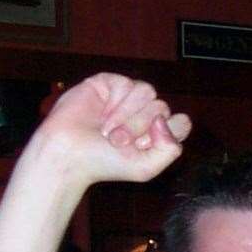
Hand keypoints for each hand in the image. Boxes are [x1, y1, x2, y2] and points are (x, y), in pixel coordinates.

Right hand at [29, 74, 190, 187]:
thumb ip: (170, 150)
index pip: (182, 122)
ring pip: (149, 93)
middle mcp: (145, 114)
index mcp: (157, 134)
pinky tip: (103, 117)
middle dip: (141, 128)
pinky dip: (118, 105)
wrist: (69, 153)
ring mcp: (128, 98)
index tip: (146, 146)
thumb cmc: (106, 164)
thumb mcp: (147, 168)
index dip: (170, 132)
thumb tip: (165, 120)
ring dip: (129, 117)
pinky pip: (129, 84)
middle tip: (118, 143)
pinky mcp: (110, 83)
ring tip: (109, 133)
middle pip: (163, 108)